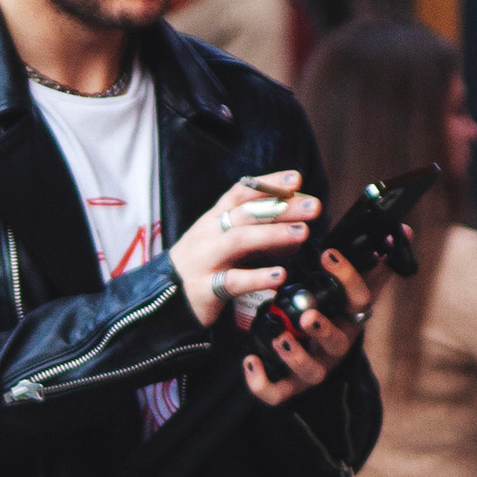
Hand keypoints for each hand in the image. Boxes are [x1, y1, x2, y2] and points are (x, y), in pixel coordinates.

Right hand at [170, 170, 315, 326]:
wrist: (162, 298)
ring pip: (239, 240)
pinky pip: (233, 281)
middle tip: (314, 207)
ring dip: (272, 235)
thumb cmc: (203, 265)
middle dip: (282, 208)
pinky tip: (279, 276)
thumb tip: (297, 225)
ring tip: (302, 233)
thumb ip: (259, 233)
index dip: (269, 184)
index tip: (297, 179)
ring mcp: (206, 259)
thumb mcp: (227, 242)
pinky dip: (257, 277)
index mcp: (215, 218)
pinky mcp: (205, 288)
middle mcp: (210, 233)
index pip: (242, 193)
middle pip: (247, 213)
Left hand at [242, 249, 377, 409]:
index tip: (327, 254)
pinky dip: (262, 383)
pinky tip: (250, 360)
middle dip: (324, 329)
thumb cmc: (334, 314)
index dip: (347, 278)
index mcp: (350, 318)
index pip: (360, 300)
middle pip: (339, 342)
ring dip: (296, 356)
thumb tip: (403, 231)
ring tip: (280, 337)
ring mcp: (314, 368)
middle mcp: (336, 345)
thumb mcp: (352, 289)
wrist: (312, 357)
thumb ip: (374, 264)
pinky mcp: (290, 387)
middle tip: (307, 314)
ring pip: (312, 371)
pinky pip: (277, 393)